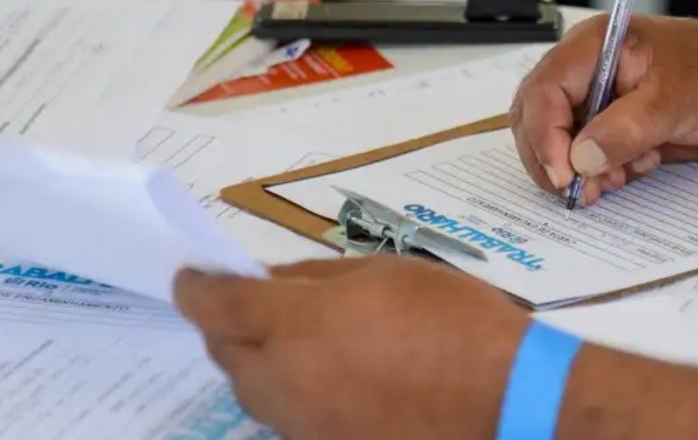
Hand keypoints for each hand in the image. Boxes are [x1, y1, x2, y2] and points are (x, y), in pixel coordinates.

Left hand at [173, 257, 530, 439]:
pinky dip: (289, 393)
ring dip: (255, 363)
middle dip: (225, 325)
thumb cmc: (453, 319)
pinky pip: (287, 418)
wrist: (506, 399)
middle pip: (225, 354)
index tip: (191, 275)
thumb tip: (271, 282)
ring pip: (251, 392)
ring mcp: (304, 425)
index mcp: (296, 324)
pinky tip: (324, 378)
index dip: (195, 286)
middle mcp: (285, 380)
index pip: (216, 306)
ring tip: (288, 341)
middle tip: (245, 304)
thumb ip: (316, 277)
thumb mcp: (386, 273)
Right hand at [510, 14, 697, 204]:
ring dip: (579, 169)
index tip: (564, 173)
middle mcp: (589, 68)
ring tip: (614, 180)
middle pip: (538, 116)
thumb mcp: (676, 100)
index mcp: (596, 45)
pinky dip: (602, 172)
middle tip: (578, 191)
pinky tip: (635, 168)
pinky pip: (588, 154)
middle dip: (554, 157)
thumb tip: (581, 158)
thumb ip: (626, 129)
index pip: (545, 89)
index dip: (545, 135)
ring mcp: (600, 97)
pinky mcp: (615, 124)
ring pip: (559, 140)